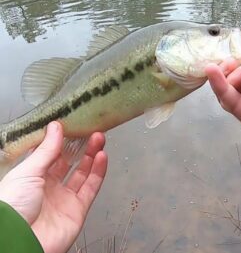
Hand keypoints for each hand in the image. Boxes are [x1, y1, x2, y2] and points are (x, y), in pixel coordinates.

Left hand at [0, 122, 107, 252]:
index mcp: (32, 177)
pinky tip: (102, 157)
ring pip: (83, 173)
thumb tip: (56, 127)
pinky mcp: (78, 209)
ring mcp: (64, 198)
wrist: (20, 242)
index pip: (50, 154)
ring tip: (99, 139)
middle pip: (69, 162)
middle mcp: (48, 187)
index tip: (72, 125)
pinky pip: (91, 187)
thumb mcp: (28, 172)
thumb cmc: (13, 207)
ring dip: (92, 155)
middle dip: (80, 146)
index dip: (62, 140)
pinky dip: (99, 172)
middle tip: (91, 130)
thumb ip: (46, 150)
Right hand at [206, 39, 240, 142]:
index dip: (229, 64)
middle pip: (231, 83)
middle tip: (229, 64)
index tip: (229, 58)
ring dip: (223, 79)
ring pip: (229, 94)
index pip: (239, 71)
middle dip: (226, 71)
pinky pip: (233, 105)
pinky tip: (213, 73)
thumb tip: (231, 66)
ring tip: (215, 69)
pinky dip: (222, 89)